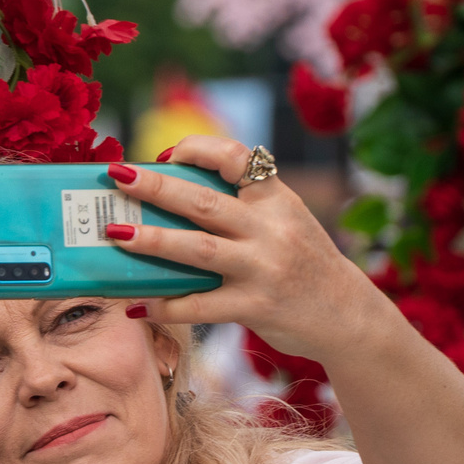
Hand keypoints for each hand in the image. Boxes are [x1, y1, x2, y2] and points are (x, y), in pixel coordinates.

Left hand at [102, 134, 383, 364]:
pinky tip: (136, 305)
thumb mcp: (286, 221)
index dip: (197, 149)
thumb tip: (174, 201)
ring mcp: (262, 268)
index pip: (236, 157)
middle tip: (116, 177)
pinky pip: (200, 305)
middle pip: (203, 201)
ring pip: (197, 249)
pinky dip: (165, 305)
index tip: (167, 155)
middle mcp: (270, 229)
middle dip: (156, 187)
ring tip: (115, 234)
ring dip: (152, 240)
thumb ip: (245, 208)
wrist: (348, 314)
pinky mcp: (255, 306)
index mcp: (276, 199)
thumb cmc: (304, 264)